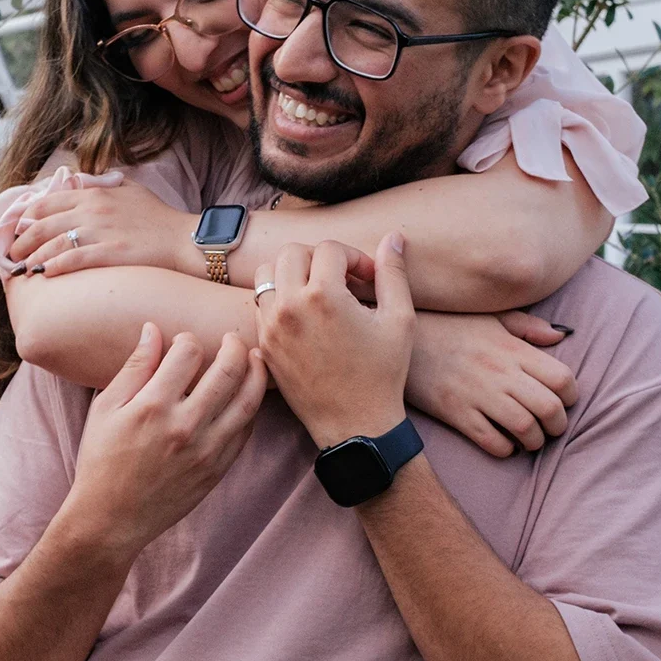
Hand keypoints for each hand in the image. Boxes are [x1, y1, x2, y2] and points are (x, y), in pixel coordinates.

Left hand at [7, 180, 198, 275]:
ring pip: (53, 245)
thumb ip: (101, 185)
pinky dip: (55, 267)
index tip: (16, 232)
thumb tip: (78, 183)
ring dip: (33, 259)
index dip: (25, 219)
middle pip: (42, 225)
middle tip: (12, 256)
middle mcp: (92, 211)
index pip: (46, 203)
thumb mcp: (128, 189)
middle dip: (21, 242)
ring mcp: (100, 232)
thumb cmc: (157, 217)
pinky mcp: (110, 253)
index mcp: (93, 195)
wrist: (184, 239)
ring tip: (22, 270)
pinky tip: (45, 274)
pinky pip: (74, 260)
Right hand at [67, 323, 268, 557]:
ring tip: (256, 358)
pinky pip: (245, 431)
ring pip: (248, 401)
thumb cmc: (101, 460)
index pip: (187, 353)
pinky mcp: (217, 469)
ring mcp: (206, 449)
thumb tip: (153, 330)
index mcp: (153, 406)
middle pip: (228, 370)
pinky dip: (251, 408)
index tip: (183, 342)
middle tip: (231, 338)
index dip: (187, 339)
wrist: (111, 518)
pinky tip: (248, 396)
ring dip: (257, 373)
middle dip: (234, 346)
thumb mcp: (106, 408)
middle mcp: (185, 425)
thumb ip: (134, 367)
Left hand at [255, 235, 413, 448]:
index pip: (330, 249)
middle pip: (292, 252)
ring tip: (318, 290)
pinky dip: (279, 298)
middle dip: (319, 257)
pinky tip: (305, 315)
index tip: (369, 278)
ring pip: (266, 274)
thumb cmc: (383, 373)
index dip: (355, 257)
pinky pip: (260, 304)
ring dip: (291, 273)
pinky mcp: (263, 344)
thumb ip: (394, 273)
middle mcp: (289, 306)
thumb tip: (395, 237)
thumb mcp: (400, 320)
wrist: (355, 424)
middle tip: (342, 278)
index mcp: (324, 296)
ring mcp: (271, 326)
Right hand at [408, 311, 578, 456]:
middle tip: (551, 427)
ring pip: (525, 428)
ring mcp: (477, 394)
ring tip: (529, 439)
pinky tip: (503, 444)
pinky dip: (505, 449)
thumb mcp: (489, 317)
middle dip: (558, 425)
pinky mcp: (455, 413)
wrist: (401, 340)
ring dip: (534, 440)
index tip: (564, 401)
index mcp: (512, 349)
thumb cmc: (448, 326)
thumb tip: (559, 337)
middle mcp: (500, 372)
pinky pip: (491, 441)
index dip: (572, 396)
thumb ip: (527, 326)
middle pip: (549, 408)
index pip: (562, 378)